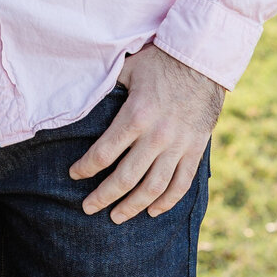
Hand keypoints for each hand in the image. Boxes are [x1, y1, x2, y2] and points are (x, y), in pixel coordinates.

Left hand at [69, 45, 223, 224]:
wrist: (202, 60)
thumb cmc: (159, 61)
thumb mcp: (128, 70)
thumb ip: (108, 90)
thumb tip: (83, 100)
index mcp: (136, 116)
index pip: (104, 153)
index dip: (85, 168)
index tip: (74, 174)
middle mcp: (157, 136)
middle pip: (125, 178)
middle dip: (103, 197)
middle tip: (88, 208)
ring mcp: (178, 146)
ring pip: (153, 188)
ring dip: (132, 206)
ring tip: (116, 217)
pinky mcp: (195, 149)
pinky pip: (181, 184)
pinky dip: (167, 202)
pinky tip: (153, 211)